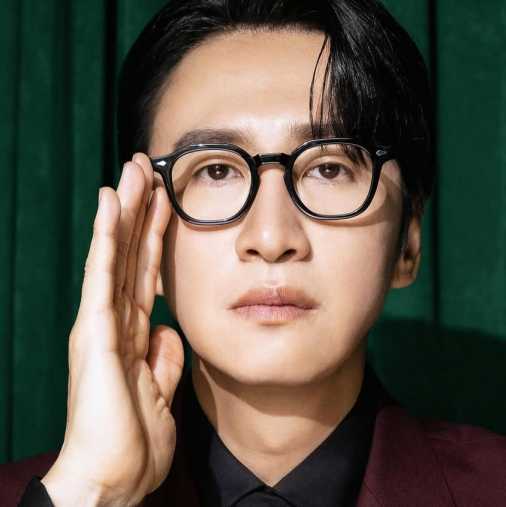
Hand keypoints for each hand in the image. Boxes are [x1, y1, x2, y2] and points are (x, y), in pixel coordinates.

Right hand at [41, 153, 183, 506]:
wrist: (113, 479)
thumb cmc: (133, 439)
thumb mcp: (162, 388)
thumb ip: (165, 355)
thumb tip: (169, 328)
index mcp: (133, 331)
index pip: (146, 270)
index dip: (155, 235)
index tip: (167, 200)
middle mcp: (115, 319)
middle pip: (130, 253)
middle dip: (140, 210)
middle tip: (147, 167)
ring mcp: (101, 322)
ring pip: (115, 253)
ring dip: (125, 211)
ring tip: (132, 171)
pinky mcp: (94, 331)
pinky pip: (103, 275)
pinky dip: (105, 238)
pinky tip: (110, 204)